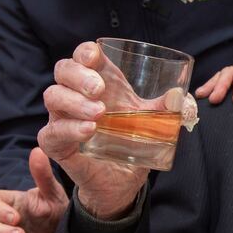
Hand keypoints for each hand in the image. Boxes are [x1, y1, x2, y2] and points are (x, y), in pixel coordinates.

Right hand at [38, 41, 148, 218]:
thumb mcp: (151, 122)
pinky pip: (52, 132)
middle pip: (63, 70)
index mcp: (98, 82)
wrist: (123, 181)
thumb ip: (165, 109)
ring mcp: (63, 118)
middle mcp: (76, 95)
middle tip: (98, 89)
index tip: (94, 56)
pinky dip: (69, 129)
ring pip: (53, 97)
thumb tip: (179, 97)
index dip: (85, 52)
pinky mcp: (57, 144)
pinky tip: (88, 130)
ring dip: (75, 102)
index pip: (83, 56)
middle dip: (78, 75)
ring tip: (99, 114)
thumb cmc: (131, 142)